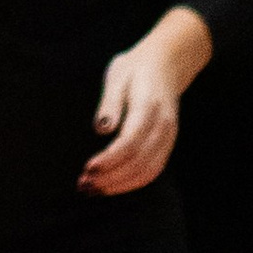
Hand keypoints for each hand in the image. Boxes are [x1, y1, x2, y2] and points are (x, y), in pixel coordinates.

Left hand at [81, 7, 211, 195]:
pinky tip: (112, 185)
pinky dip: (133, 182)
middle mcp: (163, 126)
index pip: (130, 142)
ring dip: (120, 185)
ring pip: (148, 171)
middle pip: (138, 162)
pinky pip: (153, 170)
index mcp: (149, 107)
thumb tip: (101, 129)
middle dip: (111, 178)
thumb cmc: (135, 68)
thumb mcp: (117, 76)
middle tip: (84, 185)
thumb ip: (110, 103)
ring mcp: (168, 137)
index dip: (109, 160)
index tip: (88, 168)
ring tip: (94, 189)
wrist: (166, 63)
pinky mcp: (167, 144)